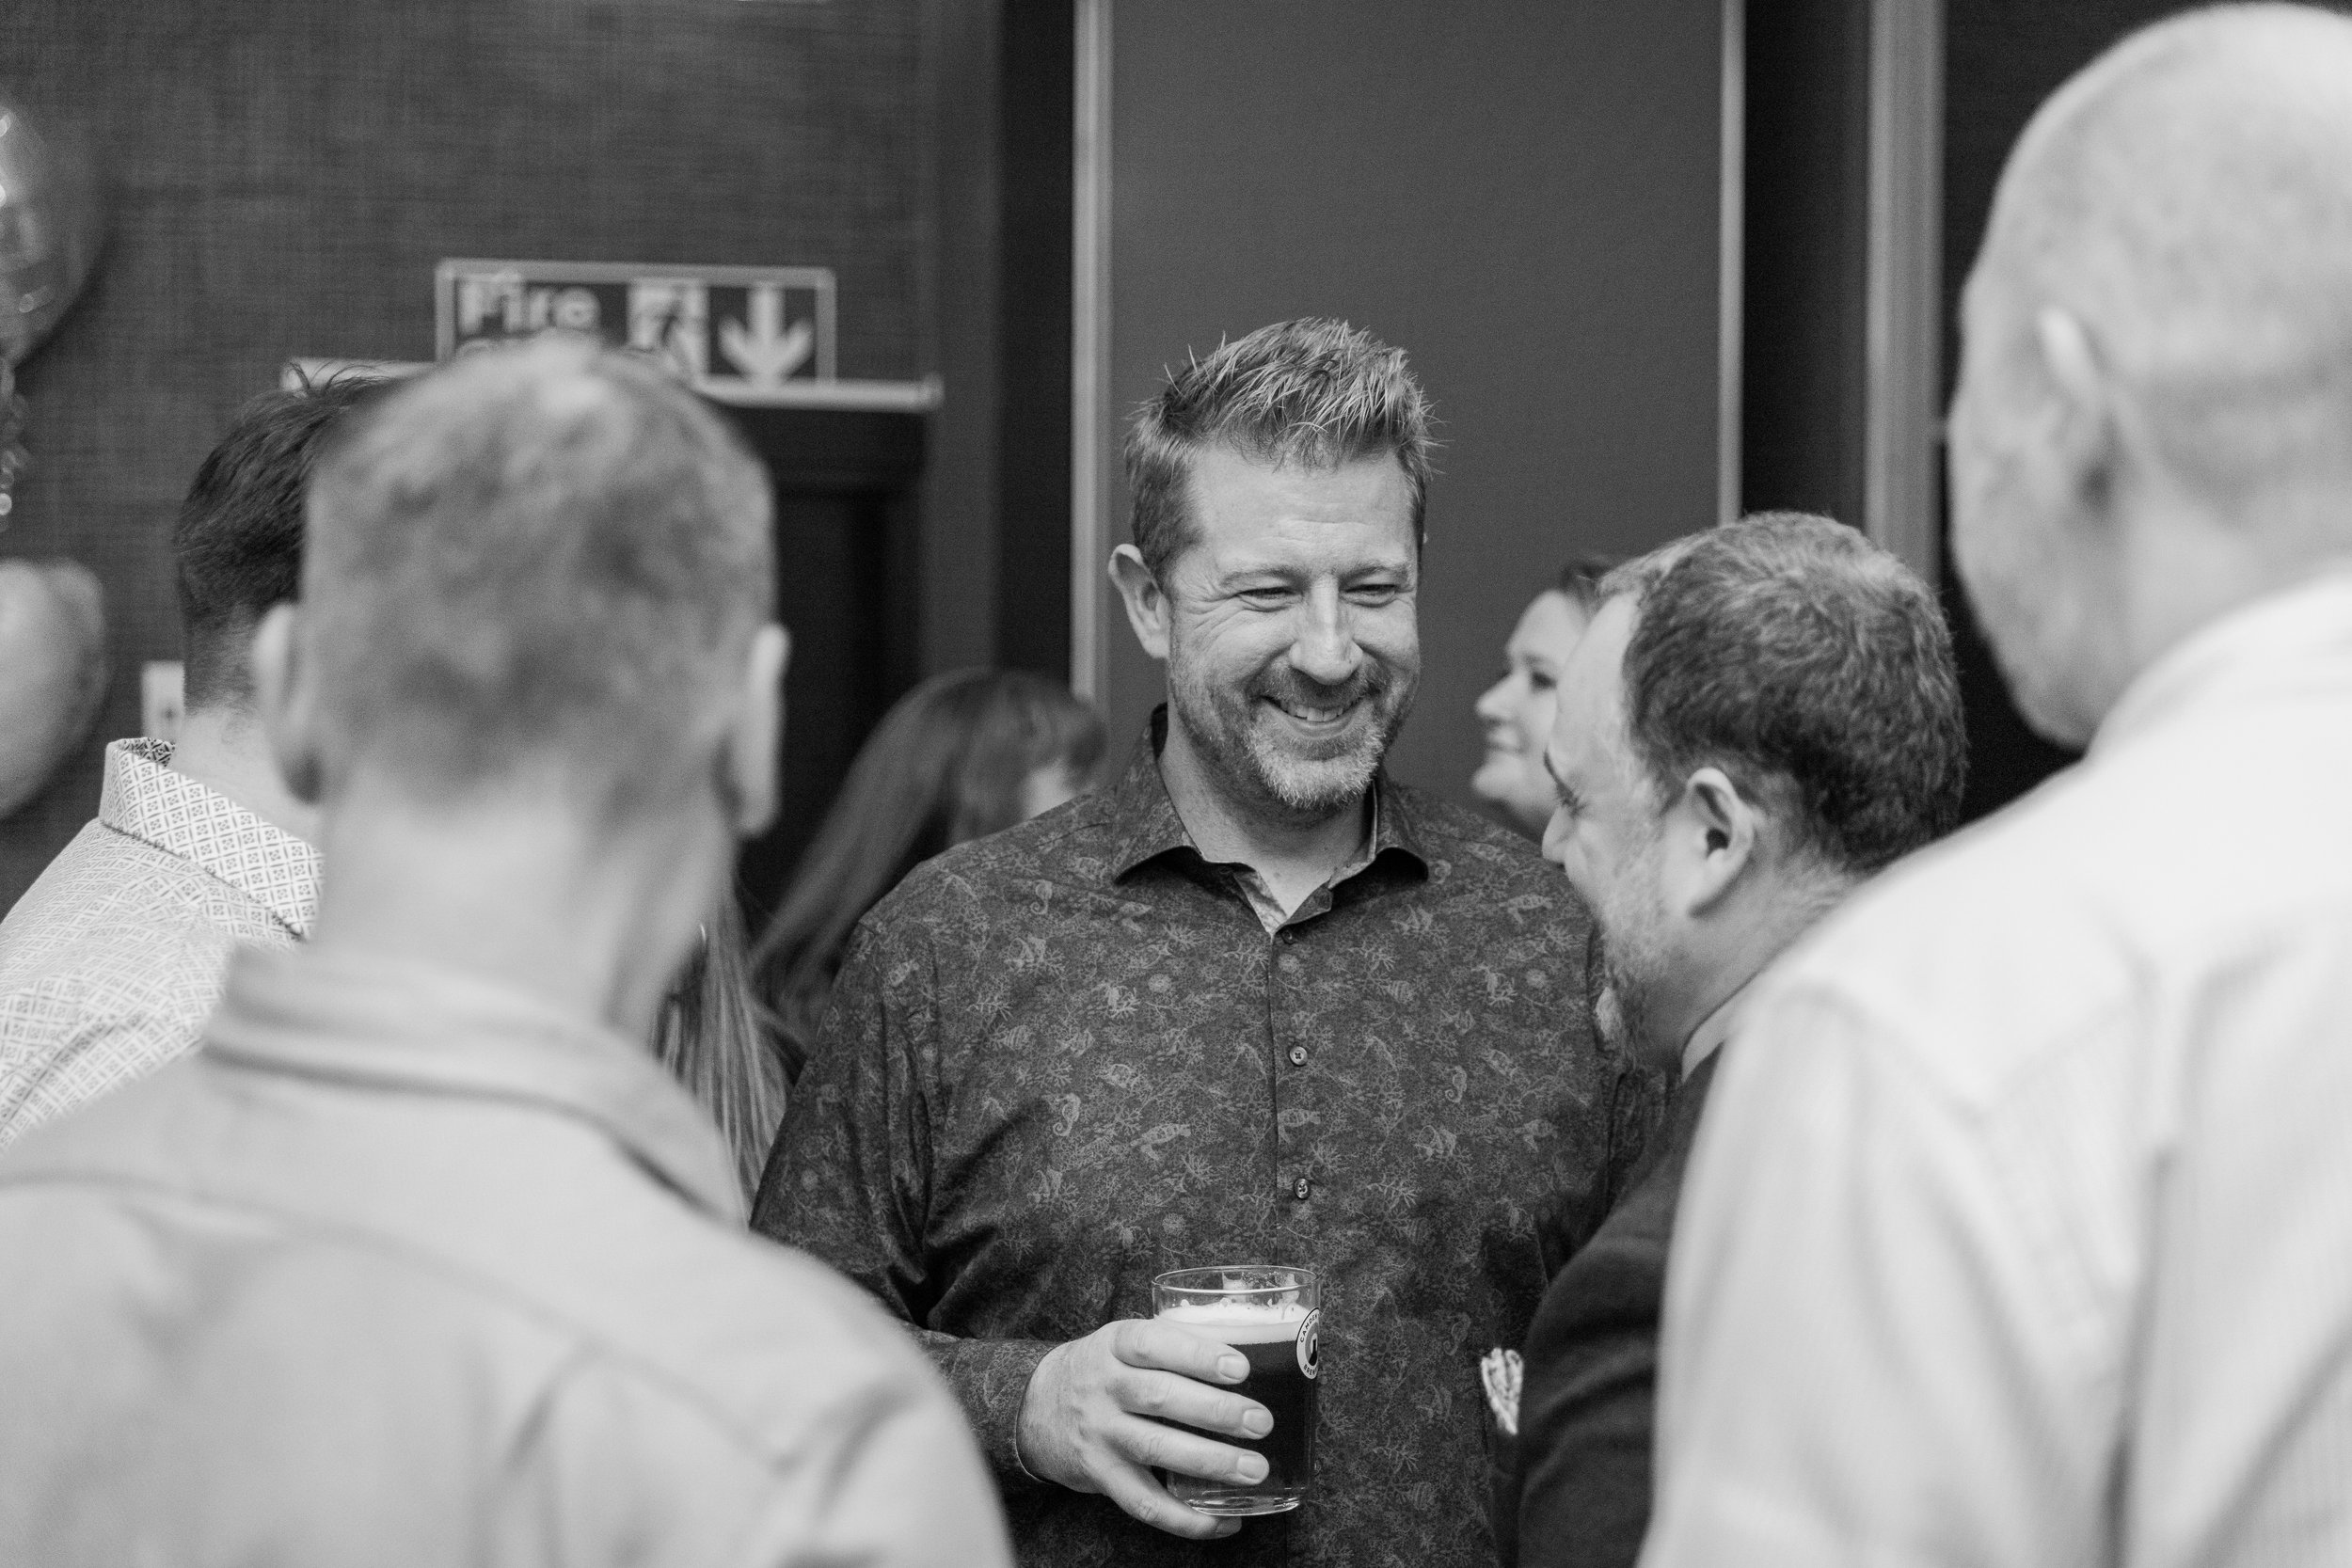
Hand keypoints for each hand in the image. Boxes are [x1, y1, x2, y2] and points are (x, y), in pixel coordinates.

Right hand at [1016, 1317, 1273, 1538]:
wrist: (1037, 1406)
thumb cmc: (1104, 1369)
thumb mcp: (1125, 1340)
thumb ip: (1174, 1342)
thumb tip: (1255, 1350)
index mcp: (1115, 1344)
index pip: (1154, 1343)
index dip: (1197, 1355)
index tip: (1240, 1367)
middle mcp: (1103, 1386)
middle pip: (1159, 1397)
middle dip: (1215, 1411)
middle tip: (1260, 1421)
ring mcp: (1099, 1433)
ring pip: (1154, 1448)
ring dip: (1208, 1461)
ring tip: (1254, 1469)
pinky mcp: (1100, 1475)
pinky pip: (1143, 1502)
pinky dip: (1185, 1517)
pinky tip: (1224, 1520)